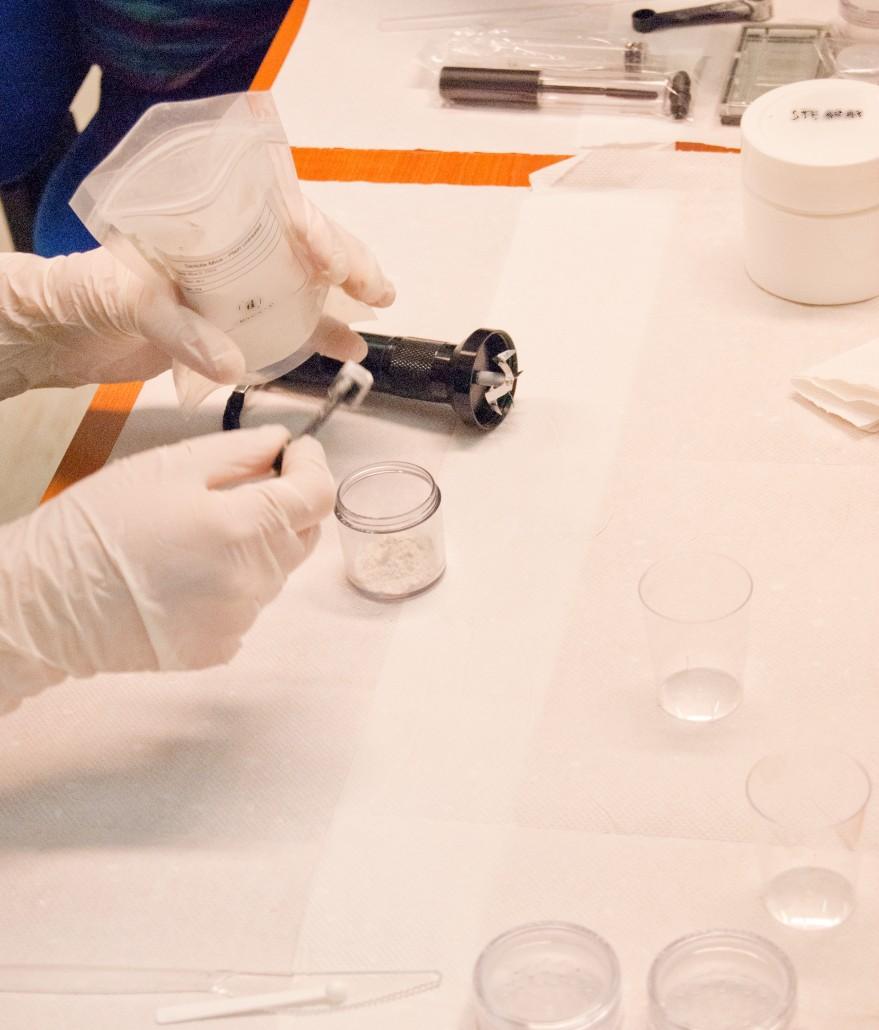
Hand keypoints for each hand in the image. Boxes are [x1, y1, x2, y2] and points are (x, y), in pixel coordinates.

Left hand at [0, 197, 393, 400]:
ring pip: (302, 288)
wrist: (60, 333)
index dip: (312, 230)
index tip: (332, 258)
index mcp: (204, 226)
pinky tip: (344, 348)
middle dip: (347, 263)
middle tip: (376, 288)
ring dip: (341, 300)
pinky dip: (316, 338)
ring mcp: (232, 291)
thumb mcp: (126, 298)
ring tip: (376, 310)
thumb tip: (233, 361)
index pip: (273, 212)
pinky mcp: (231, 327)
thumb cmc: (80, 292)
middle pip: (301, 247)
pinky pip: (284, 329)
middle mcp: (228, 254)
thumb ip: (181, 329)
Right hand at [0, 427, 333, 706]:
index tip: (298, 451)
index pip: (316, 497)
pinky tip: (189, 572)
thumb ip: (237, 452)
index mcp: (242, 528)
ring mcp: (238, 621)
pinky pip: (248, 605)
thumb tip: (281, 444)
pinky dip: (234, 583)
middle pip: (302, 535)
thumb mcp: (166, 467)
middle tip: (244, 486)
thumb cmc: (97, 527)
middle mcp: (250, 581)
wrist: (45, 602)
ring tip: (199, 534)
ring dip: (258, 545)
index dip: (312, 466)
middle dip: (286, 505)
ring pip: (276, 571)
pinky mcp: (219, 648)